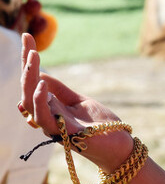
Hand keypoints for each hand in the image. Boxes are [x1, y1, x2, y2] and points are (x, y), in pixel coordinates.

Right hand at [19, 33, 132, 171]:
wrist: (119, 146)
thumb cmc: (100, 126)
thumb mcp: (80, 101)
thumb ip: (60, 90)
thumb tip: (41, 75)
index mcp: (50, 106)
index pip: (34, 80)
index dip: (29, 60)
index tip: (27, 37)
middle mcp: (46, 115)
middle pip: (27, 89)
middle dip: (26, 66)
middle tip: (29, 44)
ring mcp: (52, 125)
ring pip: (30, 102)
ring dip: (30, 79)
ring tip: (34, 59)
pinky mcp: (62, 133)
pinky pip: (43, 118)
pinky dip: (40, 102)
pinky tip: (42, 86)